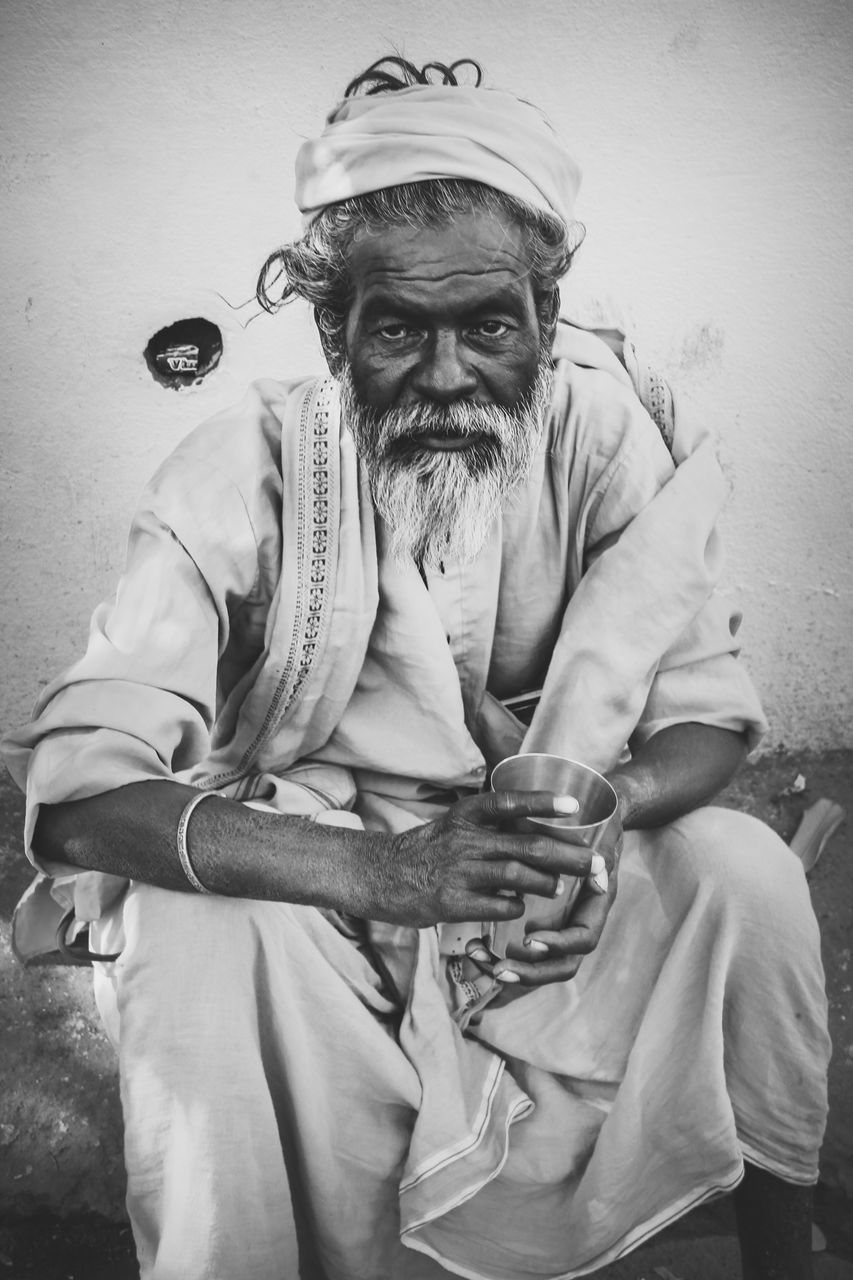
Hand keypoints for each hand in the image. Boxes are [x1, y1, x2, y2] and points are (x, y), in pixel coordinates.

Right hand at [364, 790, 600, 927]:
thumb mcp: (454, 824)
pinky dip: (515, 907)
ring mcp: (458, 871)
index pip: (509, 802)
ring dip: (546, 883)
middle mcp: (464, 840)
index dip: (543, 802)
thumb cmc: (425, 850)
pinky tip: (521, 908)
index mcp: (466, 815)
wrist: (378, 875)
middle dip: (567, 855)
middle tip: (596, 862)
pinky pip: (497, 905)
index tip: (574, 805)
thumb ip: (489, 824)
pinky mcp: (451, 902)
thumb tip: (534, 824)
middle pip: (527, 845)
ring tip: (560, 887)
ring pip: (517, 875)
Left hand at [466, 814, 622, 988]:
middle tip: (499, 969)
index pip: (583, 939)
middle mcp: (582, 920)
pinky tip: (476, 948)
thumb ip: (591, 851)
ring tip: (479, 958)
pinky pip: (527, 951)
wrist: (594, 820)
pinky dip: (503, 953)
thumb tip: (597, 867)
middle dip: (531, 972)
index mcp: (596, 904)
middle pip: (563, 965)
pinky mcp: (545, 925)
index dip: (559, 943)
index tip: (529, 939)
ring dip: (512, 968)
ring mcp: (564, 926)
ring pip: (543, 964)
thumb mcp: (586, 830)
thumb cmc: (592, 825)